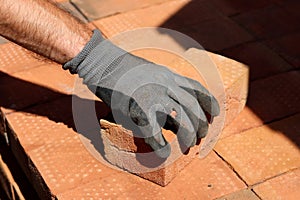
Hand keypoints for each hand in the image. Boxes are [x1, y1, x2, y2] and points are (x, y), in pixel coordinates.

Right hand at [64, 30, 219, 157]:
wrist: (101, 62)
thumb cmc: (123, 68)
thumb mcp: (150, 72)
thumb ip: (163, 87)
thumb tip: (171, 110)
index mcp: (168, 75)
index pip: (197, 89)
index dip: (210, 103)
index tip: (216, 114)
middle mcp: (165, 85)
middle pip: (193, 108)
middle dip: (201, 126)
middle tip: (201, 138)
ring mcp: (153, 96)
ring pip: (181, 120)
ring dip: (188, 137)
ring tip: (188, 147)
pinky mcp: (138, 109)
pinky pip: (155, 133)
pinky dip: (160, 146)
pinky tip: (163, 152)